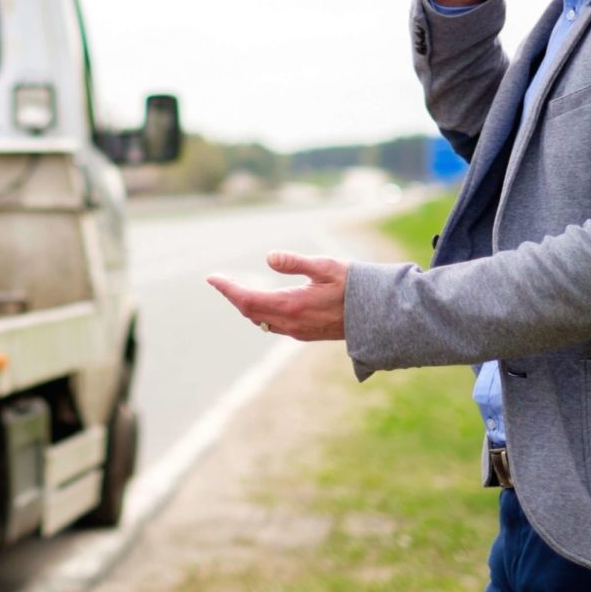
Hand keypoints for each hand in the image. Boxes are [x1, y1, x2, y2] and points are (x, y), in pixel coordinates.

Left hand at [206, 252, 347, 342]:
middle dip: (234, 296)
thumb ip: (295, 262)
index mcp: (292, 306)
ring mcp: (298, 331)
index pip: (248, 300)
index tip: (212, 278)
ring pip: (261, 321)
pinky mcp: (305, 334)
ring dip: (246, 306)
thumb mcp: (325, 266)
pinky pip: (273, 325)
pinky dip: (260, 312)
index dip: (228, 289)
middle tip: (220, 280)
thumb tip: (268, 257)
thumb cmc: (354, 286)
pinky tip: (262, 302)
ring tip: (236, 289)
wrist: (379, 315)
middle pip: (250, 312)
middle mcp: (291, 323)